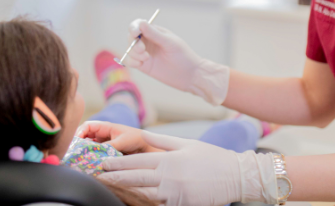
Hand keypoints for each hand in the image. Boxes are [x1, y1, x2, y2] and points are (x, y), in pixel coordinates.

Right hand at [75, 121, 162, 154]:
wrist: (148, 149)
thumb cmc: (137, 139)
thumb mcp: (122, 141)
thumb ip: (109, 146)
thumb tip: (96, 154)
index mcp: (105, 127)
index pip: (88, 126)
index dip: (80, 132)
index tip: (76, 141)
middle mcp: (103, 136)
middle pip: (85, 138)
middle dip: (79, 145)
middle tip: (74, 154)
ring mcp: (104, 146)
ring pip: (89, 148)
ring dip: (84, 154)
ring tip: (79, 161)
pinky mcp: (106, 155)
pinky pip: (96, 157)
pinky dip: (91, 160)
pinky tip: (88, 166)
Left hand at [101, 131, 277, 205]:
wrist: (236, 176)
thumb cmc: (211, 158)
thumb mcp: (186, 144)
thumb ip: (162, 141)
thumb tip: (142, 136)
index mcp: (169, 159)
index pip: (136, 161)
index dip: (117, 163)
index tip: (102, 163)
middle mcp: (169, 176)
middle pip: (135, 179)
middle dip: (115, 178)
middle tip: (98, 177)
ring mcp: (174, 194)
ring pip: (143, 194)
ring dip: (126, 192)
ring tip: (111, 189)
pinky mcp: (181, 205)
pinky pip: (158, 205)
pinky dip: (145, 203)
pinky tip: (134, 201)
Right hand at [125, 19, 229, 105]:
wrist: (189, 75)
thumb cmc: (183, 56)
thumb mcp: (169, 43)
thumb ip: (155, 34)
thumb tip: (141, 23)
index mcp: (155, 32)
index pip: (138, 25)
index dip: (134, 28)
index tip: (135, 33)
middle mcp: (148, 41)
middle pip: (131, 37)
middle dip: (134, 43)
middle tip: (143, 50)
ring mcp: (145, 53)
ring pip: (130, 49)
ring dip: (134, 53)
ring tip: (146, 58)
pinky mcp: (144, 65)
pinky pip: (130, 61)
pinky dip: (132, 62)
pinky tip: (141, 65)